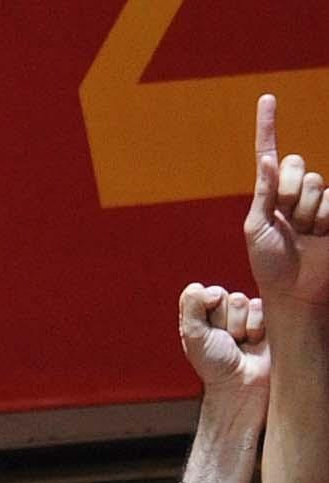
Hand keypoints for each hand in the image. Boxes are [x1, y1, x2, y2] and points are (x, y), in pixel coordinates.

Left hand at [179, 282, 268, 399]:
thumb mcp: (193, 336)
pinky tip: (254, 341)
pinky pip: (260, 307)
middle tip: (225, 340)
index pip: (202, 292)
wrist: (242, 383)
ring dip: (239, 326)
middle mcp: (222, 310)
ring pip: (242, 301)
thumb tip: (203, 286)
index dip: (205, 308)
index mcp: (200, 314)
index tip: (207, 329)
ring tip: (240, 342)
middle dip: (223, 320)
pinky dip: (255, 327)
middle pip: (223, 295)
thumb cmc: (214, 364)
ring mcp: (245, 313)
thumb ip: (191, 307)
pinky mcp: (267, 317)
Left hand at [244, 95, 328, 306]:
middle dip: (288, 191)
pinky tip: (320, 234)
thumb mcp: (256, 227)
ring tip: (303, 233)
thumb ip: (263, 193)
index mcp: (268, 194)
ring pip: (315, 182)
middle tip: (287, 220)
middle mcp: (293, 192)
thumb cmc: (269, 262)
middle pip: (295, 165)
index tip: (268, 98)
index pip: (267, 153)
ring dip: (307, 209)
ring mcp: (316, 201)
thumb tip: (268, 159)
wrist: (295, 289)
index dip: (268, 125)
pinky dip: (325, 215)